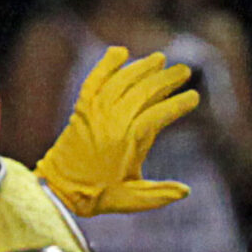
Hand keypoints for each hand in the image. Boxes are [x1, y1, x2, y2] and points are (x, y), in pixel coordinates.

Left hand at [35, 46, 198, 215]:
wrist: (59, 189)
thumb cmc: (97, 195)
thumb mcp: (132, 200)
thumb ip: (160, 194)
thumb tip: (185, 191)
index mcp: (128, 140)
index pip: (159, 114)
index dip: (178, 104)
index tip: (193, 97)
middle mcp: (112, 120)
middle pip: (144, 90)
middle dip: (166, 79)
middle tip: (183, 70)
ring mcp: (95, 111)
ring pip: (122, 80)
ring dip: (142, 67)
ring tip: (159, 59)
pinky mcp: (82, 108)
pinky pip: (95, 79)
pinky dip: (107, 64)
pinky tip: (120, 52)